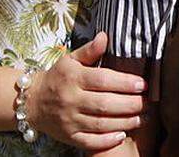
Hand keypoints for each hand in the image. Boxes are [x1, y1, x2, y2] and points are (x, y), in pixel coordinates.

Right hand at [26, 32, 145, 150]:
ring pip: (101, 124)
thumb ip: (89, 50)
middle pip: (105, 104)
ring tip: (142, 118)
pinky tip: (122, 135)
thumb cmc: (57, 77)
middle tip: (147, 102)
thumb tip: (105, 36)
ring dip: (125, 122)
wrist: (31, 101)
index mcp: (73, 78)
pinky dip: (107, 141)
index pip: (103, 80)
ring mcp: (69, 120)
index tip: (143, 84)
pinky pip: (89, 142)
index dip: (125, 83)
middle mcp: (70, 100)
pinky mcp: (68, 136)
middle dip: (130, 104)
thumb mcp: (70, 60)